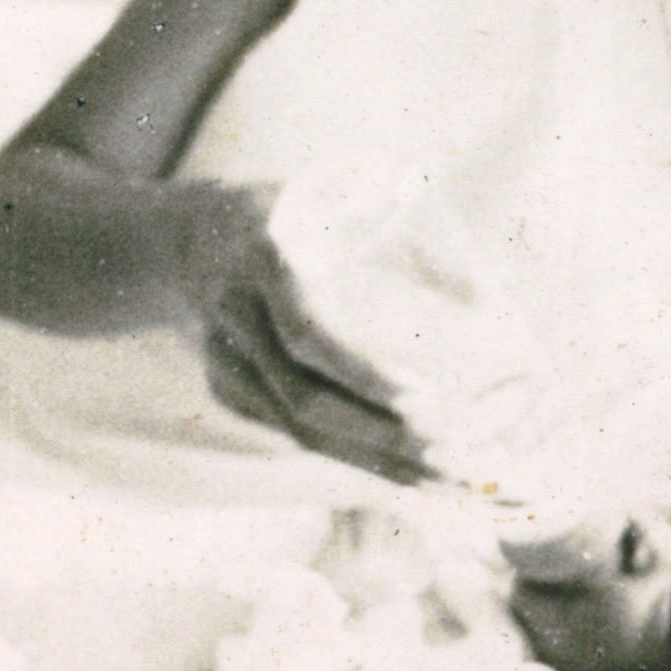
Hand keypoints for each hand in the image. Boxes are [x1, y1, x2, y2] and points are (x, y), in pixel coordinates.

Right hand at [164, 182, 431, 486]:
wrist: (190, 237)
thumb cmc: (291, 208)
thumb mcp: (330, 188)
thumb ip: (386, 211)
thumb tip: (480, 265)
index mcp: (264, 259)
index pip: (308, 331)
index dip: (362, 370)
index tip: (424, 393)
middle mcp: (236, 317)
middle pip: (304, 399)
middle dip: (382, 435)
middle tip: (456, 456)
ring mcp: (225, 362)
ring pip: (300, 431)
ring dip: (377, 462)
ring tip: (450, 482)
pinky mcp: (229, 392)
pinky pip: (296, 436)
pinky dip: (355, 460)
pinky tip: (412, 477)